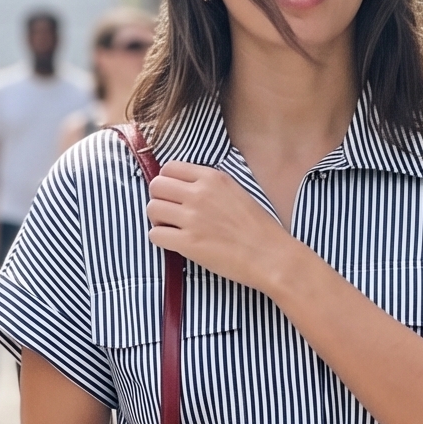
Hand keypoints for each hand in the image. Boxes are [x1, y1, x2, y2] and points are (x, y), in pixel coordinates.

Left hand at [146, 162, 296, 292]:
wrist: (270, 255)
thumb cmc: (257, 227)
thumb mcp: (236, 191)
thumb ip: (210, 185)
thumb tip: (184, 187)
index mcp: (212, 178)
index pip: (169, 168)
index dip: (167, 182)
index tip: (173, 195)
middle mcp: (199, 194)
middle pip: (156, 186)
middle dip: (158, 199)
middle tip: (168, 213)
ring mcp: (192, 219)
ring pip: (152, 209)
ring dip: (157, 219)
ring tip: (170, 228)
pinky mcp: (188, 243)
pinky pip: (155, 235)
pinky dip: (160, 239)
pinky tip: (173, 243)